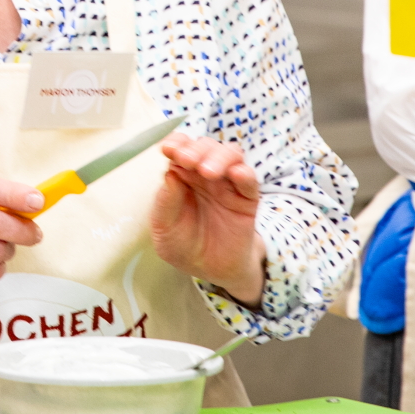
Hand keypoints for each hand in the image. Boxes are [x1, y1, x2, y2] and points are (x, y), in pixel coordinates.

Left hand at [150, 133, 266, 306]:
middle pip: (205, 146)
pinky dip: (244, 173)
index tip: (168, 148)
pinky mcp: (247, 199)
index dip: (176, 142)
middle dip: (196, 149)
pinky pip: (250, 181)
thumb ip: (165, 203)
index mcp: (181, 175)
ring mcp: (228, 184)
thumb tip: (169, 174)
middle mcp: (205, 174)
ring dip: (219, 156)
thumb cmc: (183, 246)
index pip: (180, 148)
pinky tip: (236, 174)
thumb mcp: (164, 229)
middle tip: (187, 161)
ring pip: (230, 154)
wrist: (210, 271)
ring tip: (208, 172)